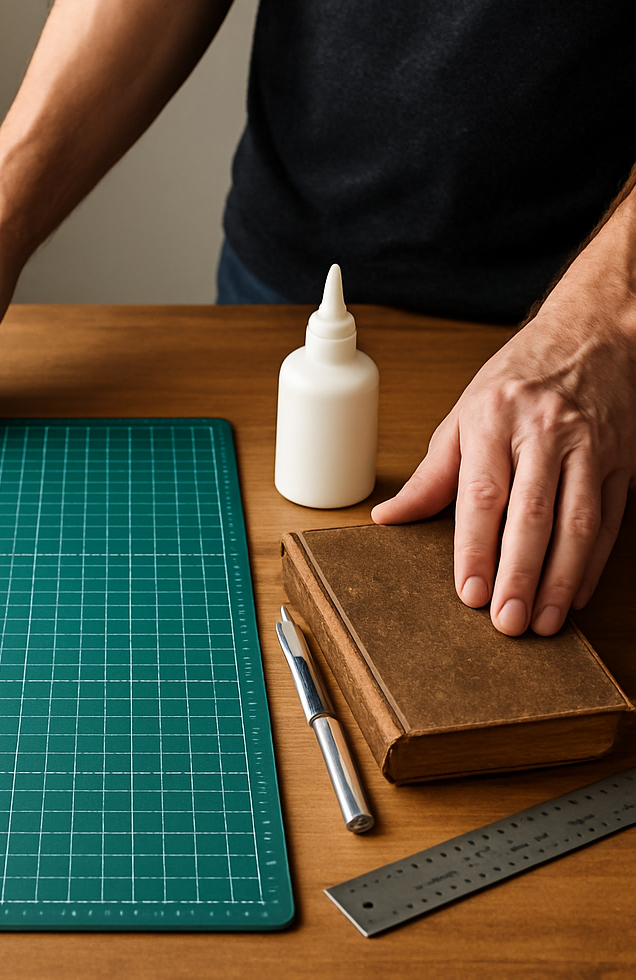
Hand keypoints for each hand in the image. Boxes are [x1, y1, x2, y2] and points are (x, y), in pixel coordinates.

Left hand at [372, 287, 635, 635]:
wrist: (592, 335)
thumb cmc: (516, 379)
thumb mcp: (463, 416)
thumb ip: (431, 474)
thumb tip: (388, 517)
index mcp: (493, 422)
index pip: (483, 496)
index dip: (476, 549)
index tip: (469, 593)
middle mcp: (544, 434)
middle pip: (532, 516)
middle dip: (518, 575)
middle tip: (506, 623)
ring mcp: (589, 448)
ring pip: (578, 523)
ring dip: (560, 580)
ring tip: (542, 622)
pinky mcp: (622, 461)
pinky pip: (611, 520)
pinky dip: (593, 563)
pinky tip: (575, 594)